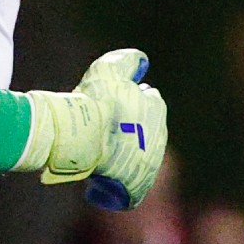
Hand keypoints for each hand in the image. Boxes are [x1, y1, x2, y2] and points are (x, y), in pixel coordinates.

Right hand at [24, 49, 166, 211]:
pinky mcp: (140, 183)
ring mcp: (151, 161)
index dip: (127, 102)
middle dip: (128, 129)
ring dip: (123, 153)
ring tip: (99, 151)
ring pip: (137, 155)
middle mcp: (159, 133)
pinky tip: (102, 174)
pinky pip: (131, 180)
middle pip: (143, 129)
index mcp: (155, 106)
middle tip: (103, 128)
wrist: (84, 137)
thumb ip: (128, 60)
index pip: (146, 101)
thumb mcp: (109, 68)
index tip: (110, 105)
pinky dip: (119, 177)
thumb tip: (143, 60)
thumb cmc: (94, 101)